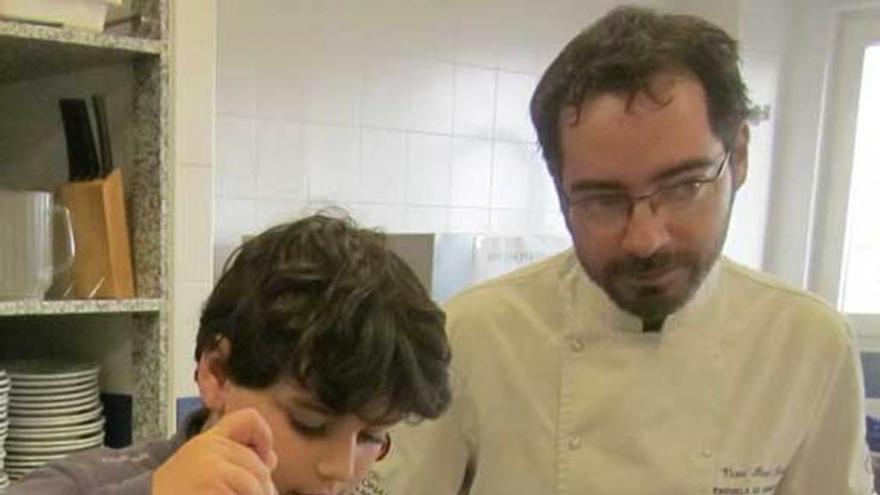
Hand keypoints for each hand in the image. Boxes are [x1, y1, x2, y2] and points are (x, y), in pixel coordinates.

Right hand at [153, 408, 278, 494]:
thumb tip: (271, 459)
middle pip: (260, 466)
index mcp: (208, 441)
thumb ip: (235, 458)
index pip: (249, 419)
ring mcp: (211, 471)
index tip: (264, 458)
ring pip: (257, 486)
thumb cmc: (176, 492)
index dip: (264, 436)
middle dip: (262, 488)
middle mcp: (210, 450)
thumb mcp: (202, 467)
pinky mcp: (213, 490)